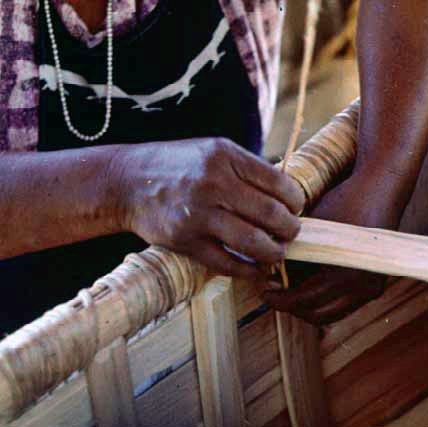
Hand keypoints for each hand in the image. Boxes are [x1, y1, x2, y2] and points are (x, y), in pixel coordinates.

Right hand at [111, 137, 304, 279]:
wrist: (127, 181)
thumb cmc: (179, 165)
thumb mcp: (214, 151)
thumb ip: (248, 169)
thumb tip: (288, 194)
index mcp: (226, 157)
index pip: (279, 183)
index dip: (296, 201)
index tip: (295, 208)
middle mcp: (214, 183)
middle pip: (271, 215)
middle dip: (290, 229)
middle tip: (291, 233)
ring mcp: (198, 214)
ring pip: (253, 242)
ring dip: (274, 252)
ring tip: (276, 251)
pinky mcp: (185, 241)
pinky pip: (227, 263)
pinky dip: (248, 270)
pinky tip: (256, 267)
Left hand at [261, 174, 396, 324]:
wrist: (381, 189)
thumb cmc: (345, 203)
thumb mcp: (312, 230)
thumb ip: (293, 257)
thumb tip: (273, 277)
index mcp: (345, 275)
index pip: (302, 301)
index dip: (278, 299)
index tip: (263, 290)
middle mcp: (362, 288)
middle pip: (317, 314)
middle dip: (291, 306)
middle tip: (273, 290)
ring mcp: (372, 289)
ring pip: (331, 313)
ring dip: (308, 305)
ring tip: (289, 287)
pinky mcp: (375, 285)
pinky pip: (344, 304)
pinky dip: (324, 300)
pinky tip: (309, 283)